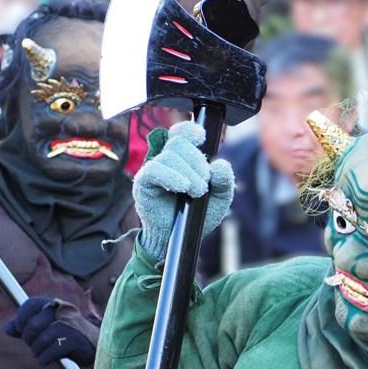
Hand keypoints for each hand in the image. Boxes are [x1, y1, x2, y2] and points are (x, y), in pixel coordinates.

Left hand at [3, 296, 94, 366]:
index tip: (20, 329)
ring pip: (41, 340)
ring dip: (36, 351)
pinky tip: (46, 360)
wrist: (93, 344)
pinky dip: (43, 359)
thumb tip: (7, 329)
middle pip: (33, 325)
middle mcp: (62, 312)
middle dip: (28, 339)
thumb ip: (26, 326)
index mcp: (54, 304)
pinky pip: (50, 352)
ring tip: (40, 354)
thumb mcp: (46, 326)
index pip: (30, 304)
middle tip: (33, 344)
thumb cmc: (65, 334)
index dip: (20, 318)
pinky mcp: (74, 341)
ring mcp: (69, 326)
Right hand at [132, 121, 233, 260]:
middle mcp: (166, 160)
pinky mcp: (143, 183)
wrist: (179, 238)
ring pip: (170, 156)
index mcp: (183, 158)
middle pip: (179, 142)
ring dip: (188, 173)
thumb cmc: (196, 215)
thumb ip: (224, 181)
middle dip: (197, 161)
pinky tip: (183, 188)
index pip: (182, 132)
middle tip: (204, 185)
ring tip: (196, 193)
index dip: (191, 130)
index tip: (201, 137)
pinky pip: (155, 170)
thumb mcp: (218, 199)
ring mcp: (153, 170)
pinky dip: (172, 177)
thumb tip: (220, 164)